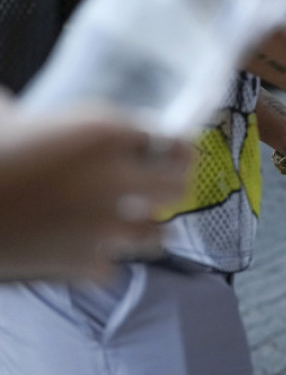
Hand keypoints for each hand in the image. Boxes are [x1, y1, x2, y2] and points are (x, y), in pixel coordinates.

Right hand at [0, 102, 191, 280]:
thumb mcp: (2, 116)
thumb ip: (24, 112)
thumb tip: (15, 109)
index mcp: (105, 131)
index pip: (175, 140)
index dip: (176, 148)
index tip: (175, 152)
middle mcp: (118, 179)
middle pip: (179, 187)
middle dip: (170, 187)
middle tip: (159, 188)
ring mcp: (107, 227)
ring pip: (158, 235)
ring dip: (145, 228)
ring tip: (132, 224)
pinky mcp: (87, 264)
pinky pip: (112, 265)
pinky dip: (100, 260)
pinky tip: (83, 249)